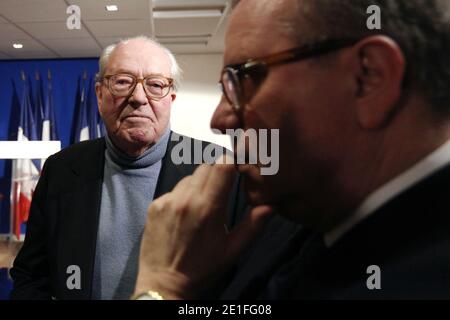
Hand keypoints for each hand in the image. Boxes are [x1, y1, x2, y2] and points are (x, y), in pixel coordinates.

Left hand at [134, 161, 273, 298]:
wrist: (164, 283)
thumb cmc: (203, 267)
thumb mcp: (233, 250)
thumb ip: (253, 225)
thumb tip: (271, 205)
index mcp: (209, 208)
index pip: (223, 166)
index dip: (233, 162)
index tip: (238, 169)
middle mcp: (186, 199)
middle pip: (206, 167)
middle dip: (218, 172)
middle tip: (222, 189)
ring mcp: (167, 200)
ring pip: (189, 177)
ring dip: (200, 184)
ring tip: (202, 205)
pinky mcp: (155, 205)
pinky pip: (174, 190)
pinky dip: (183, 195)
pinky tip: (184, 214)